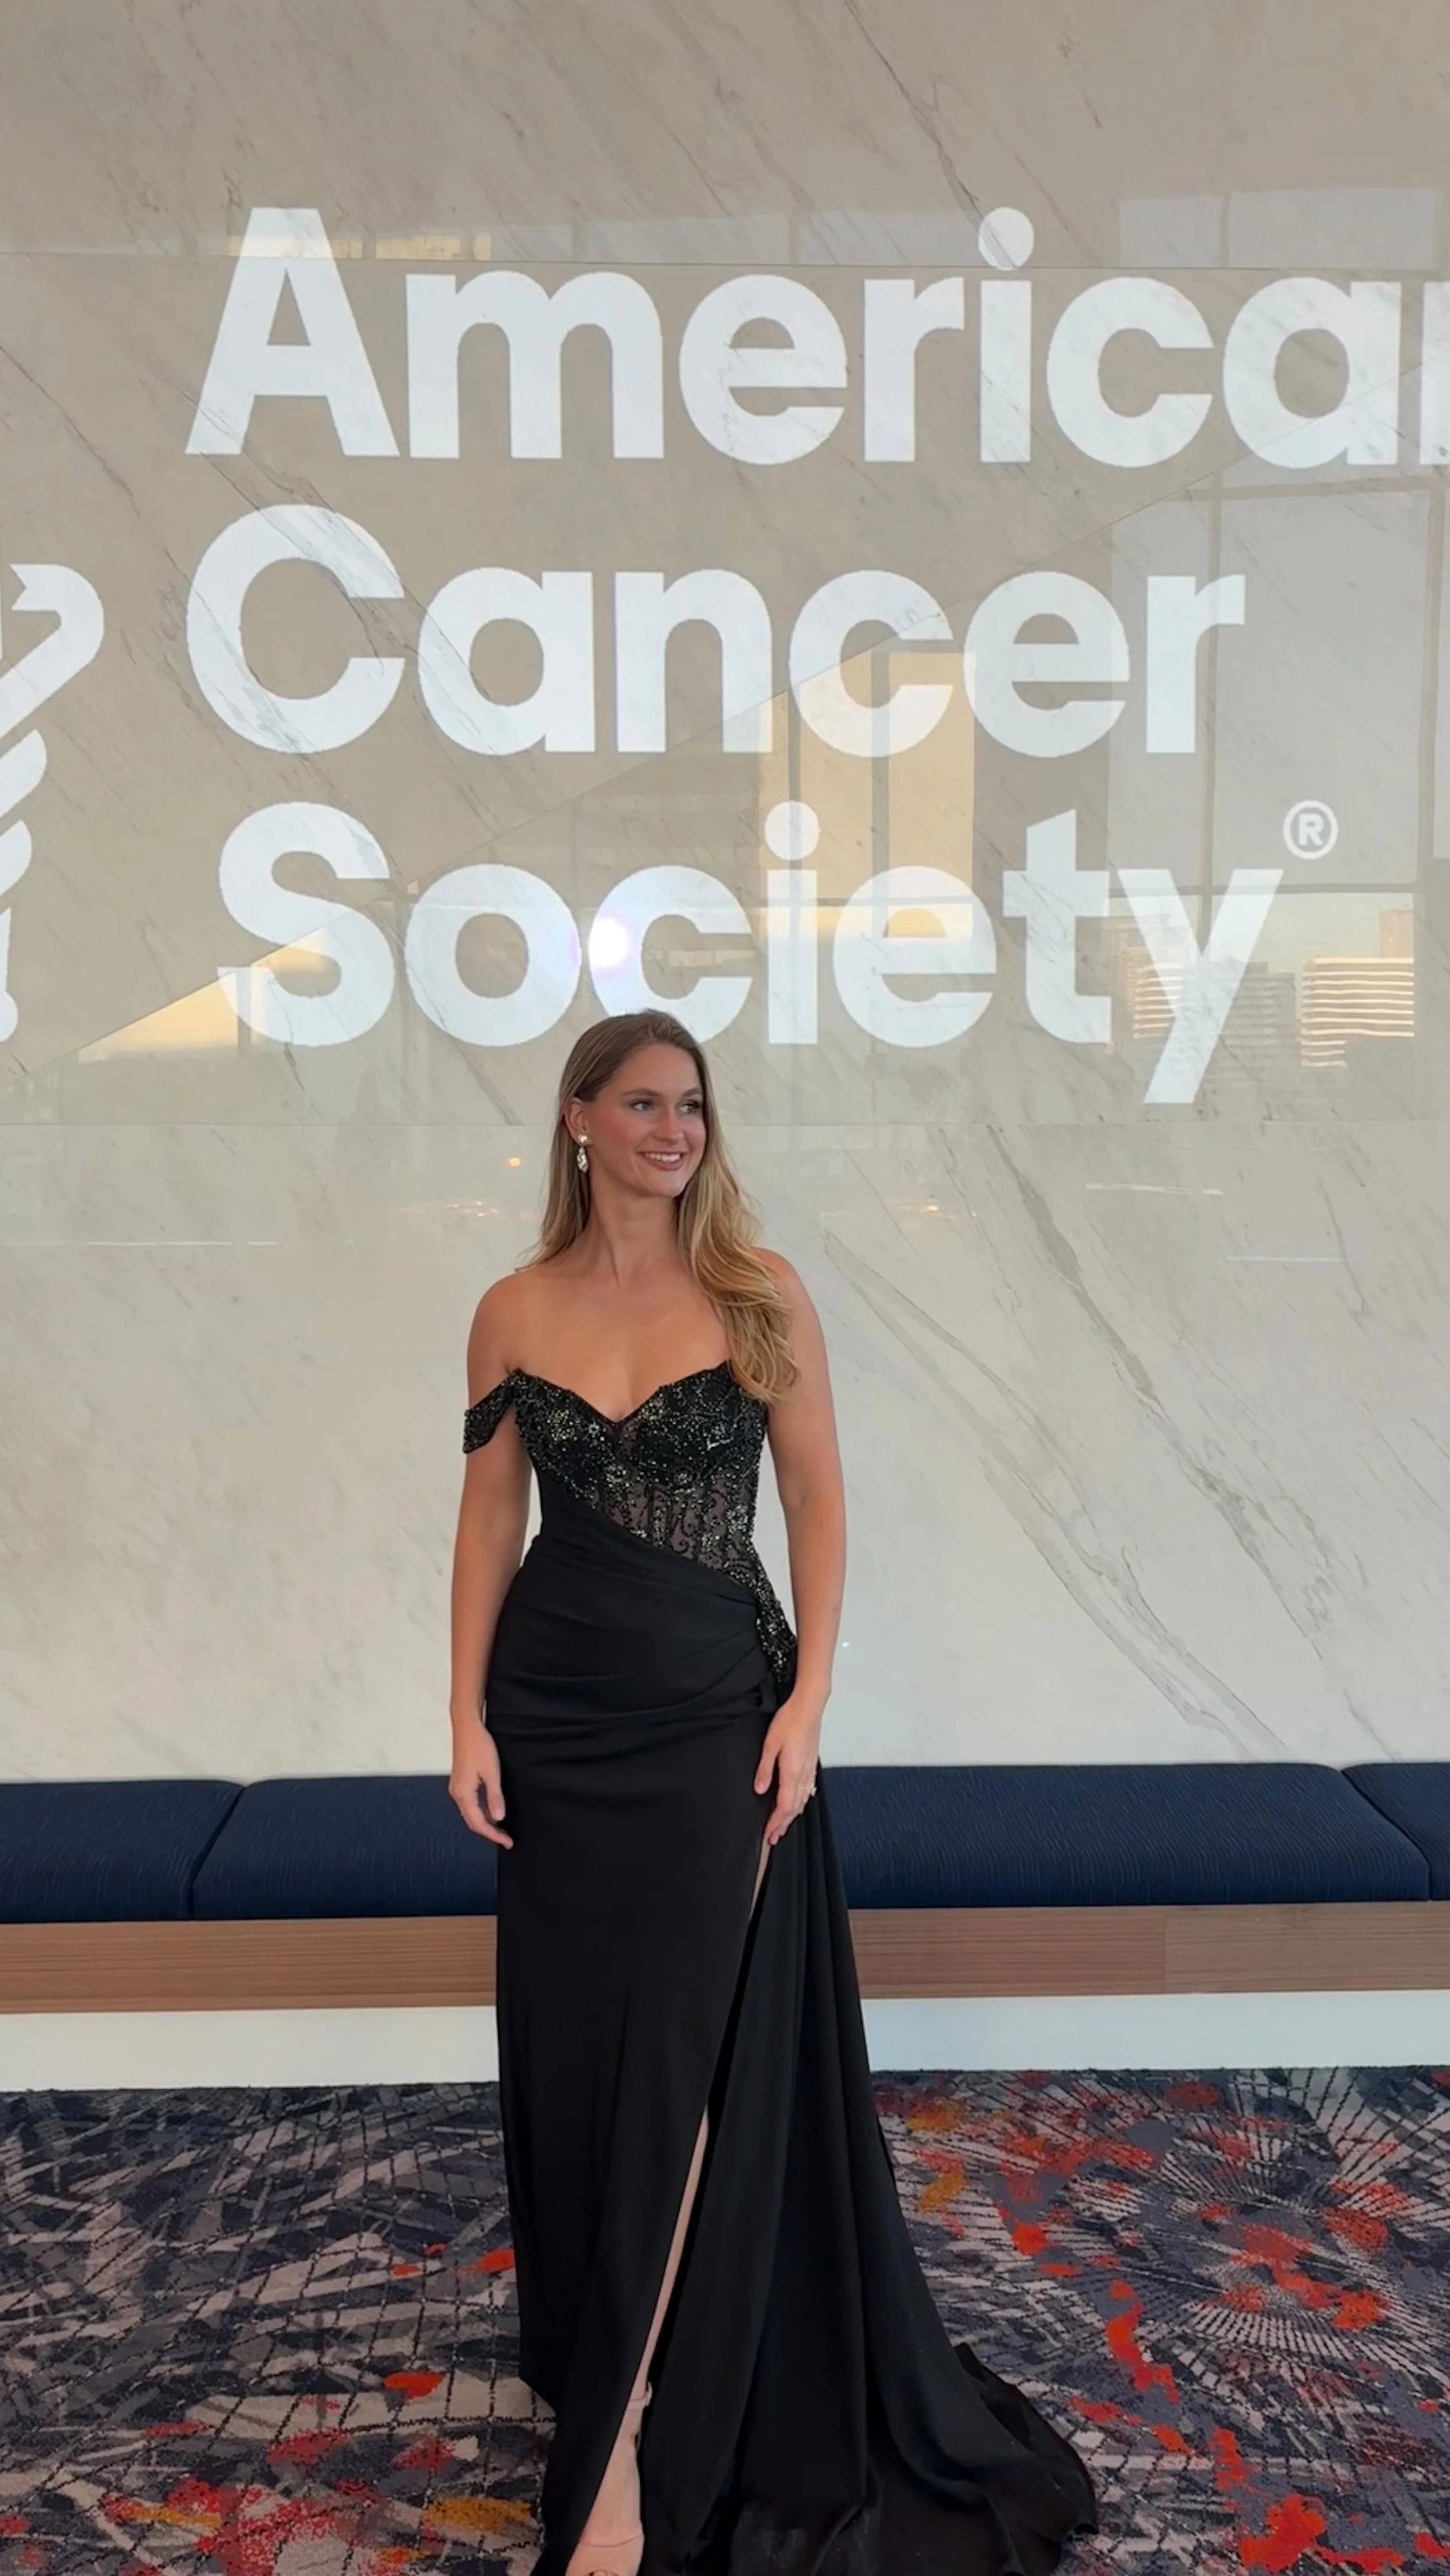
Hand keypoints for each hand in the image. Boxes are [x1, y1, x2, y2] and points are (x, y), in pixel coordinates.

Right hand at [449, 1713, 513, 1848]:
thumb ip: (495, 1797)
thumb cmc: (479, 1746)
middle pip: (472, 1821)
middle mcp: (457, 1793)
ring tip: (501, 1829)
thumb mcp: (492, 1773)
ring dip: (485, 1822)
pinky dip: (481, 1811)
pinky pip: (470, 1804)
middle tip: (506, 1839)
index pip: (478, 1823)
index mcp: (463, 1794)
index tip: (507, 1841)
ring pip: (470, 1813)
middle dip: (489, 1832)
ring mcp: (457, 1787)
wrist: (467, 1726)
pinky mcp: (460, 1781)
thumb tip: (499, 1818)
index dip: (493, 1835)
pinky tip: (492, 1811)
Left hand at [753, 1695, 821, 1847]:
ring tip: (783, 1826)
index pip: (784, 1806)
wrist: (809, 1706)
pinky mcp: (812, 1763)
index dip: (776, 1823)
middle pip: (794, 1808)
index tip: (768, 1834)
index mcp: (792, 1772)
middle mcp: (803, 1775)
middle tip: (773, 1838)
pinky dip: (800, 1803)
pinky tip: (797, 1804)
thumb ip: (764, 1769)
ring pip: (802, 1801)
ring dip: (792, 1816)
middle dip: (783, 1825)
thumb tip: (759, 1789)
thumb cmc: (790, 1720)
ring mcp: (809, 1769)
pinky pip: (807, 1790)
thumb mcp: (770, 1744)